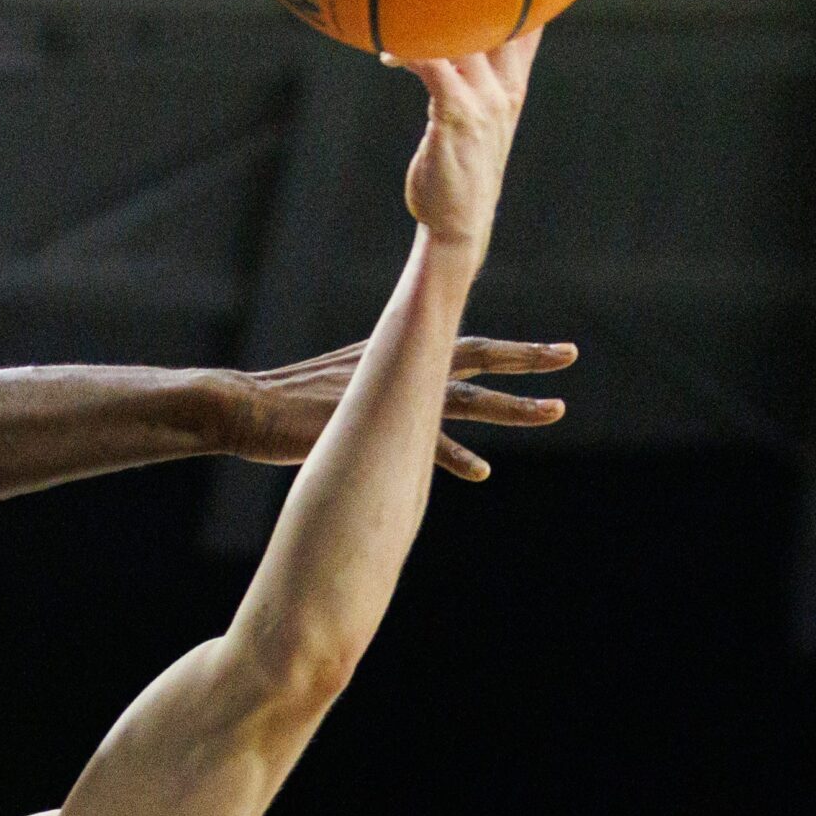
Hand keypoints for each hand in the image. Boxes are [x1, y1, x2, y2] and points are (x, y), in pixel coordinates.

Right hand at [226, 335, 575, 480]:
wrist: (246, 406)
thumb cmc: (283, 403)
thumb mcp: (340, 389)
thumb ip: (371, 395)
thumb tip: (386, 414)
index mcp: (393, 354)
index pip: (461, 343)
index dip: (504, 346)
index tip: (544, 346)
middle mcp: (398, 366)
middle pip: (477, 355)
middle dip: (525, 355)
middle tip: (569, 353)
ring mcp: (389, 396)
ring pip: (467, 397)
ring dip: (512, 405)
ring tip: (554, 410)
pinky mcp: (373, 425)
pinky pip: (427, 443)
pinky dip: (456, 456)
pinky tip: (482, 472)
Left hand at [384, 28, 540, 253]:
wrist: (459, 219)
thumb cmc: (459, 165)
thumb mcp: (476, 117)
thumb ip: (471, 80)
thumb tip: (447, 47)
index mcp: (514, 83)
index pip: (531, 23)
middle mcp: (506, 87)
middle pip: (501, 19)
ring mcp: (484, 101)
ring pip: (463, 38)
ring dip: (428, 20)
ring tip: (398, 8)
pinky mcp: (455, 116)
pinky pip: (432, 68)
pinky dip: (409, 51)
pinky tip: (386, 52)